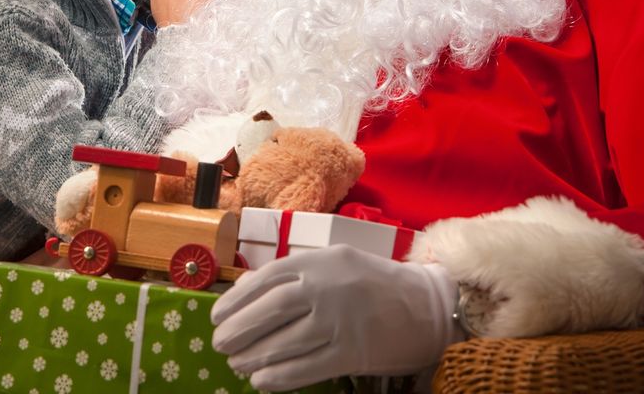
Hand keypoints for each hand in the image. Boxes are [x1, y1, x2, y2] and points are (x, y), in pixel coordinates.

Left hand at [211, 246, 462, 390]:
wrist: (426, 305)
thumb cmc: (372, 282)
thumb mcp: (332, 262)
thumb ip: (291, 272)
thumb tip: (243, 290)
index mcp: (316, 261)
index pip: (264, 280)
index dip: (235, 302)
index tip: (216, 317)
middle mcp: (324, 288)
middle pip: (268, 312)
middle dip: (238, 331)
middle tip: (220, 344)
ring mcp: (337, 322)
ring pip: (282, 344)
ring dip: (253, 358)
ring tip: (237, 364)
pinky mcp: (351, 353)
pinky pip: (304, 369)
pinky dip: (278, 378)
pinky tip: (261, 381)